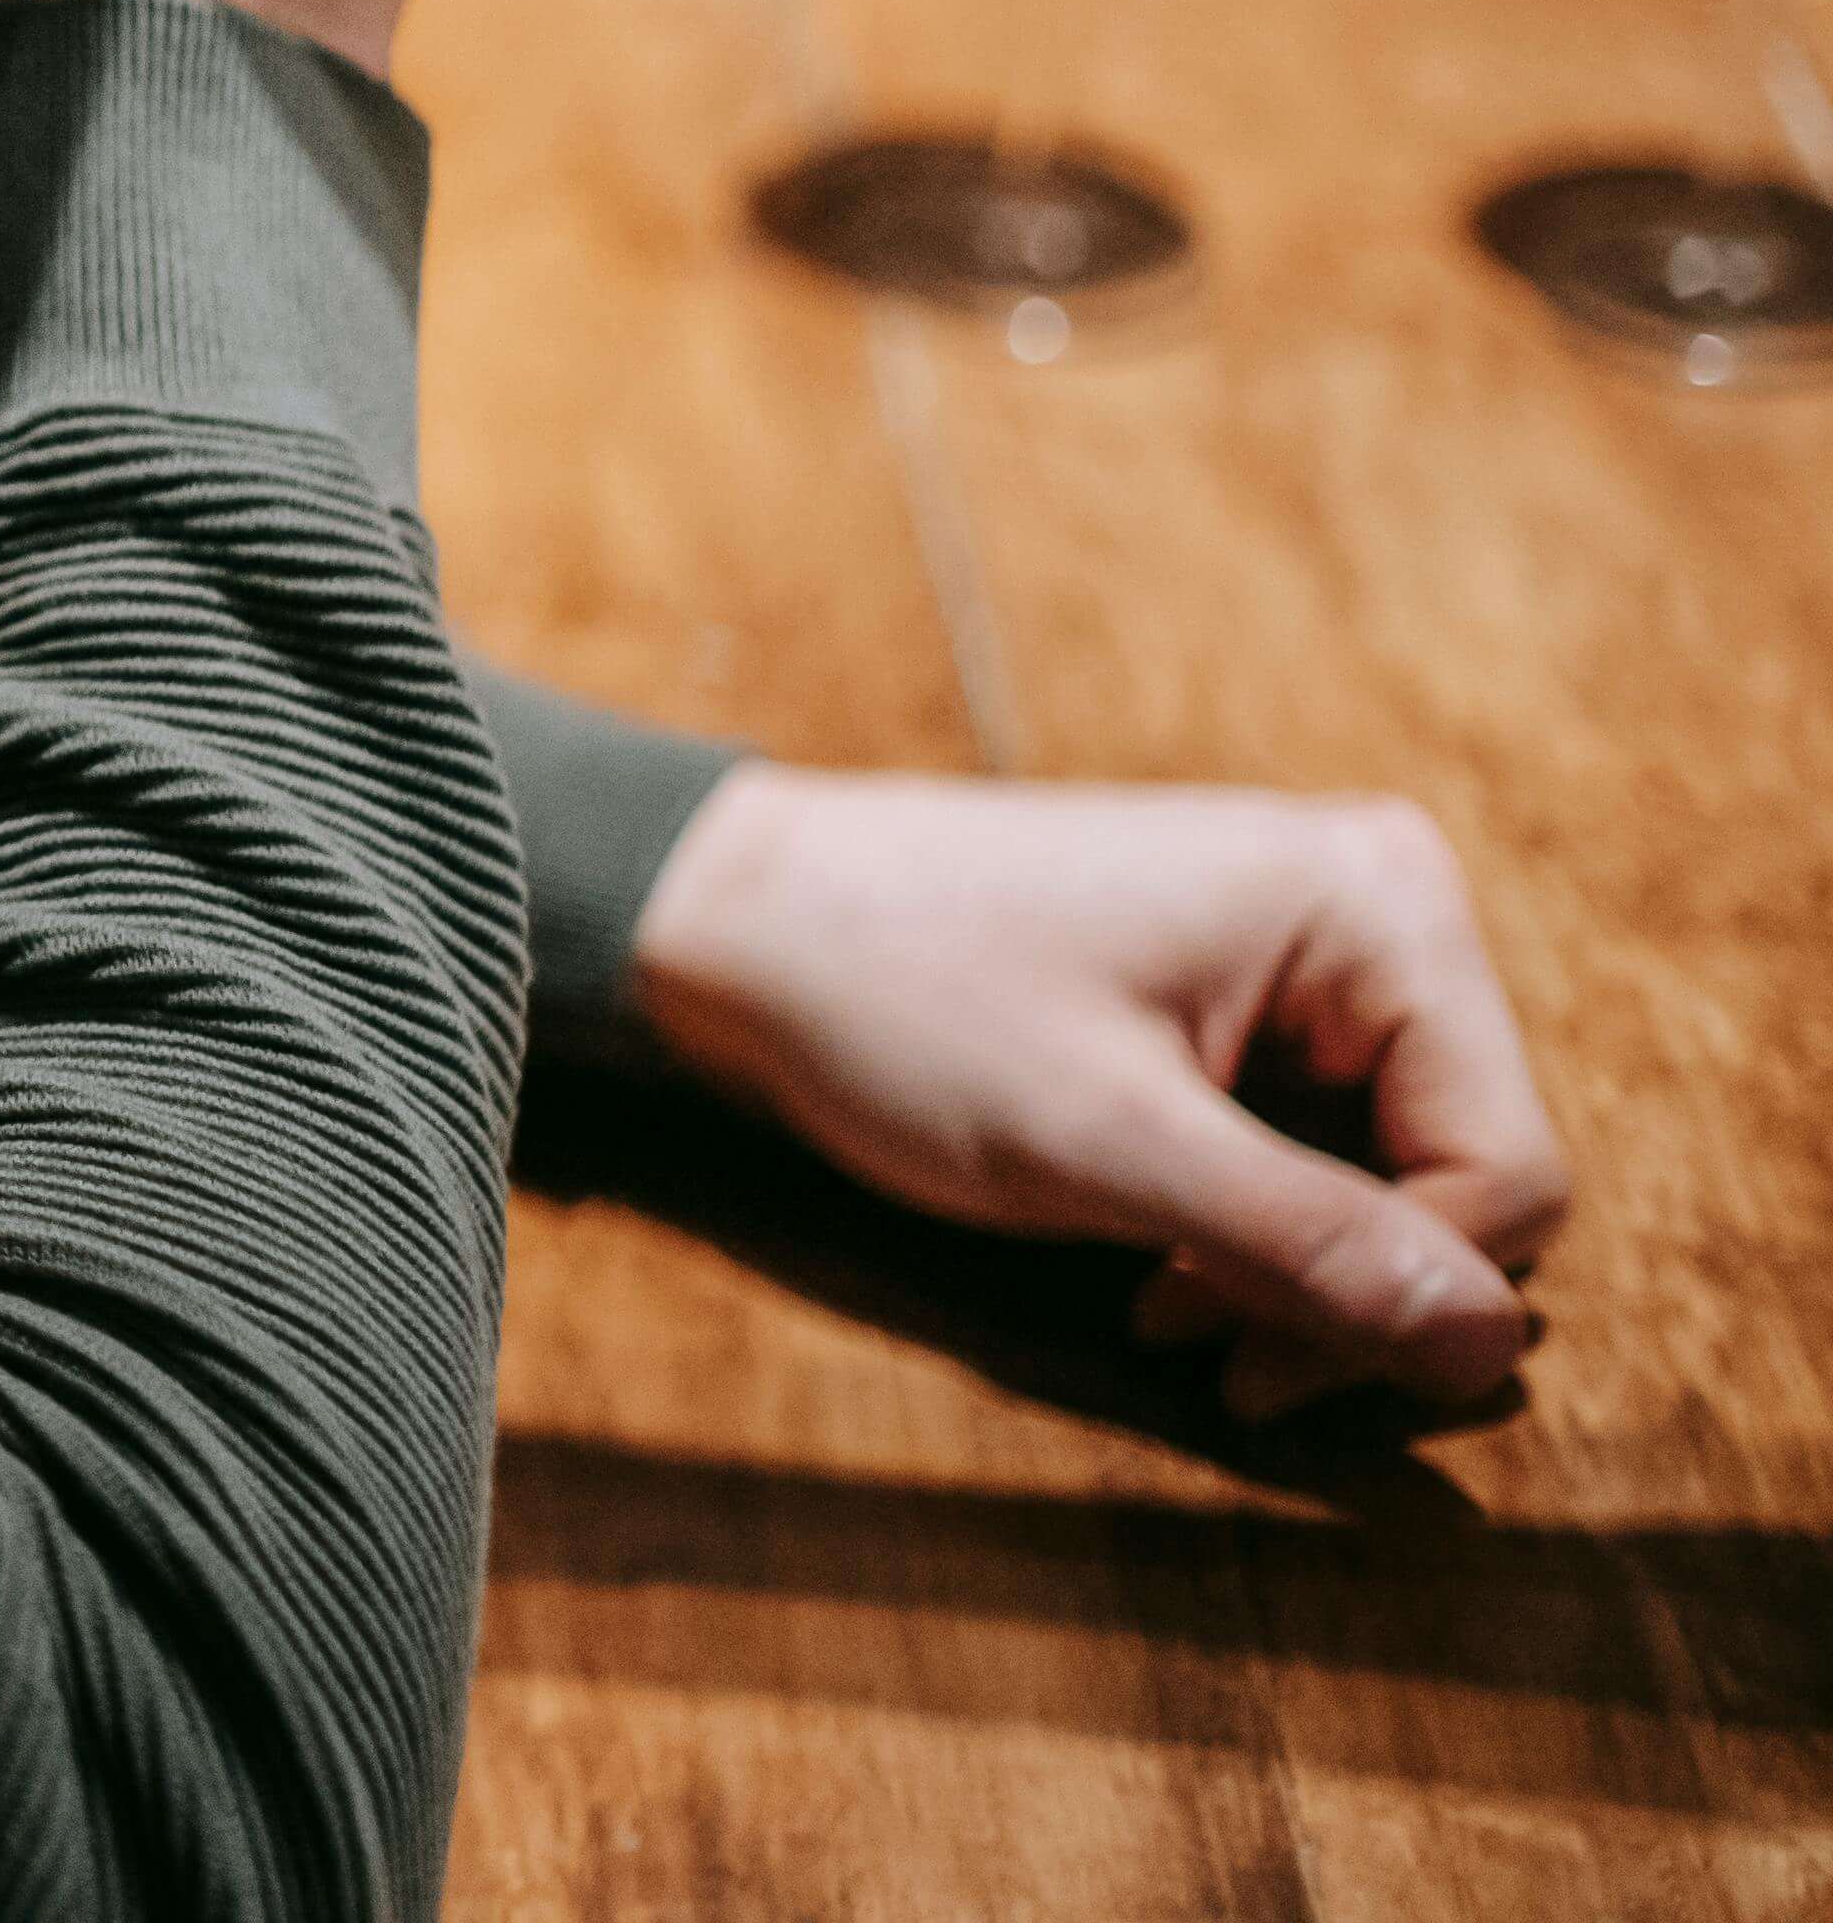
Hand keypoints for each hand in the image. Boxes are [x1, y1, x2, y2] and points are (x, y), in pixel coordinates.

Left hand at [626, 764, 1569, 1423]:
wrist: (741, 922)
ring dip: (1295, 1278)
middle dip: (1344, 1292)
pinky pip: (1325, 1156)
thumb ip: (1305, 1244)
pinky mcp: (1257, 1006)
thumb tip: (1488, 1345)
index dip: (1401, 1296)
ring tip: (1157, 1301)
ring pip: (1399, 1187)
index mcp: (1380, 903)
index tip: (1231, 1350)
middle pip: (1470, 1183)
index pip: (1512, 1172)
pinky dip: (1256, 1235)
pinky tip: (1158, 1264)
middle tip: (1188, 1338)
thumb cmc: (901, 999)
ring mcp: (1320, 957)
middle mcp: (1380, 911)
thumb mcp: (1107, 1143)